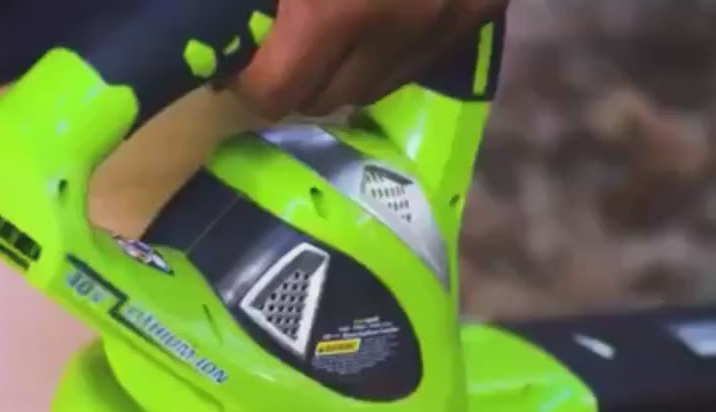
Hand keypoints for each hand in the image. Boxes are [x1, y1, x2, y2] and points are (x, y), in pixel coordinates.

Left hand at [233, 0, 508, 117]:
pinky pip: (419, 60)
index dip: (248, 79)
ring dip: (345, 72)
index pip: (275, 91)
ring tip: (328, 30)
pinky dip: (391, 51)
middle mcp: (397, 26)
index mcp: (335, 9)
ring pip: (374, 88)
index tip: (236, 62)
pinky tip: (377, 17)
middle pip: (324, 98)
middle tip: (278, 45)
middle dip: (294, 79)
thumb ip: (266, 4)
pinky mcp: (482, 8)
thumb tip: (233, 33)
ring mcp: (447, 19)